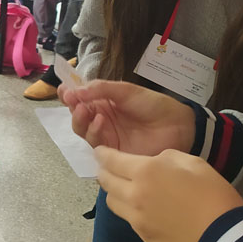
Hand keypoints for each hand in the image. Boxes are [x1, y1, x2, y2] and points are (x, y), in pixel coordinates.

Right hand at [58, 79, 195, 154]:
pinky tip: (100, 121)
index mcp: (104, 103)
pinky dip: (94, 131)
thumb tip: (76, 91)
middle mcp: (101, 120)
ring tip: (86, 110)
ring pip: (83, 130)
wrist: (177, 125)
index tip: (64, 90)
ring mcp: (106, 136)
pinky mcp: (112, 152)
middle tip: (73, 100)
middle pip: (78, 116)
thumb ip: (101, 89)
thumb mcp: (127, 91)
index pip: (81, 99)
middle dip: (72, 108)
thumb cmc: (153, 105)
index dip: (70, 95)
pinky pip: (96, 143)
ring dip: (80, 119)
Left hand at [95, 146, 242, 241]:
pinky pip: (126, 217)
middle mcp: (133, 194)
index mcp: (145, 171)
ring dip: (114, 191)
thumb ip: (164, 158)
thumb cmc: (211, 192)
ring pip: (111, 201)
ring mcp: (136, 217)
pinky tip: (141, 206)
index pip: (111, 160)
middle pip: (105, 181)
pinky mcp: (142, 234)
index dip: (102, 154)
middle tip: (108, 168)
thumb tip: (152, 163)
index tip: (99, 151)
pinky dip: (128, 209)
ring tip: (124, 188)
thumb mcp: (191, 161)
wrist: (223, 234)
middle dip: (104, 171)